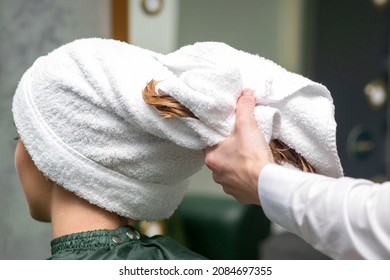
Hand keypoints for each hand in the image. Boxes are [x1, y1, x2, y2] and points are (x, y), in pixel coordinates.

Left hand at [204, 89, 273, 204]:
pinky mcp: (240, 195)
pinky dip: (246, 178)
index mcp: (211, 157)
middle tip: (243, 143)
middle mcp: (216, 174)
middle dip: (231, 150)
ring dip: (239, 165)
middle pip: (221, 157)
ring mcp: (227, 186)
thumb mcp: (247, 126)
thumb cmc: (254, 158)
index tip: (230, 133)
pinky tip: (255, 172)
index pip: (211, 143)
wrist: (268, 185)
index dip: (221, 136)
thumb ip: (244, 108)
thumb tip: (245, 95)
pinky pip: (240, 184)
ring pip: (230, 171)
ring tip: (251, 158)